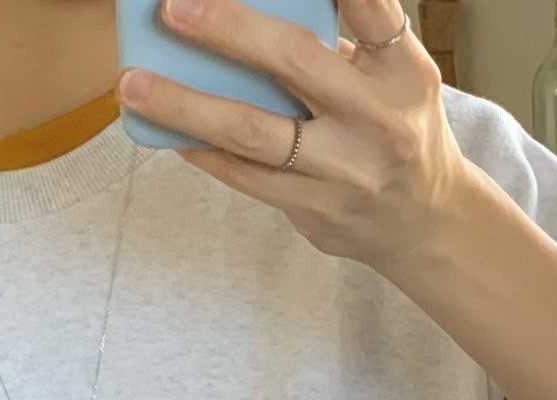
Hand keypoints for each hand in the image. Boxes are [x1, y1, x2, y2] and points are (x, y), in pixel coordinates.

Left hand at [117, 0, 475, 273]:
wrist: (423, 221)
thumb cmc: (393, 127)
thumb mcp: (392, 74)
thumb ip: (342, 40)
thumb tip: (249, 12)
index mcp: (401, 69)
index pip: (369, 7)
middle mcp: (375, 117)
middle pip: (294, 61)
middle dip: (228, 30)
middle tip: (172, 9)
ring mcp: (343, 169)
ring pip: (253, 132)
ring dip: (185, 105)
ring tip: (133, 85)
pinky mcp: (314, 210)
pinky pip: (245, 177)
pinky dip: (201, 150)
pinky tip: (165, 131)